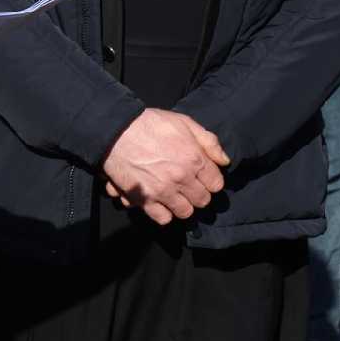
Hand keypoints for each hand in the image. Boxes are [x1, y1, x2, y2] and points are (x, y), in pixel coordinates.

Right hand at [101, 109, 229, 224]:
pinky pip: (163, 218)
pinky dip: (163, 213)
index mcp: (194, 159)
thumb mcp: (183, 122)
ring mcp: (163, 191)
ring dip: (182, 205)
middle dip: (197, 193)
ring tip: (174, 195)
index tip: (201, 176)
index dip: (209, 180)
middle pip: (202, 200)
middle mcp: (182, 178)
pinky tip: (160, 202)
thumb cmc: (149, 123)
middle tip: (187, 185)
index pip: (216, 184)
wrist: (114, 130)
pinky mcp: (144, 199)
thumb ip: (208, 141)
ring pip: (185, 212)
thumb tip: (224, 161)